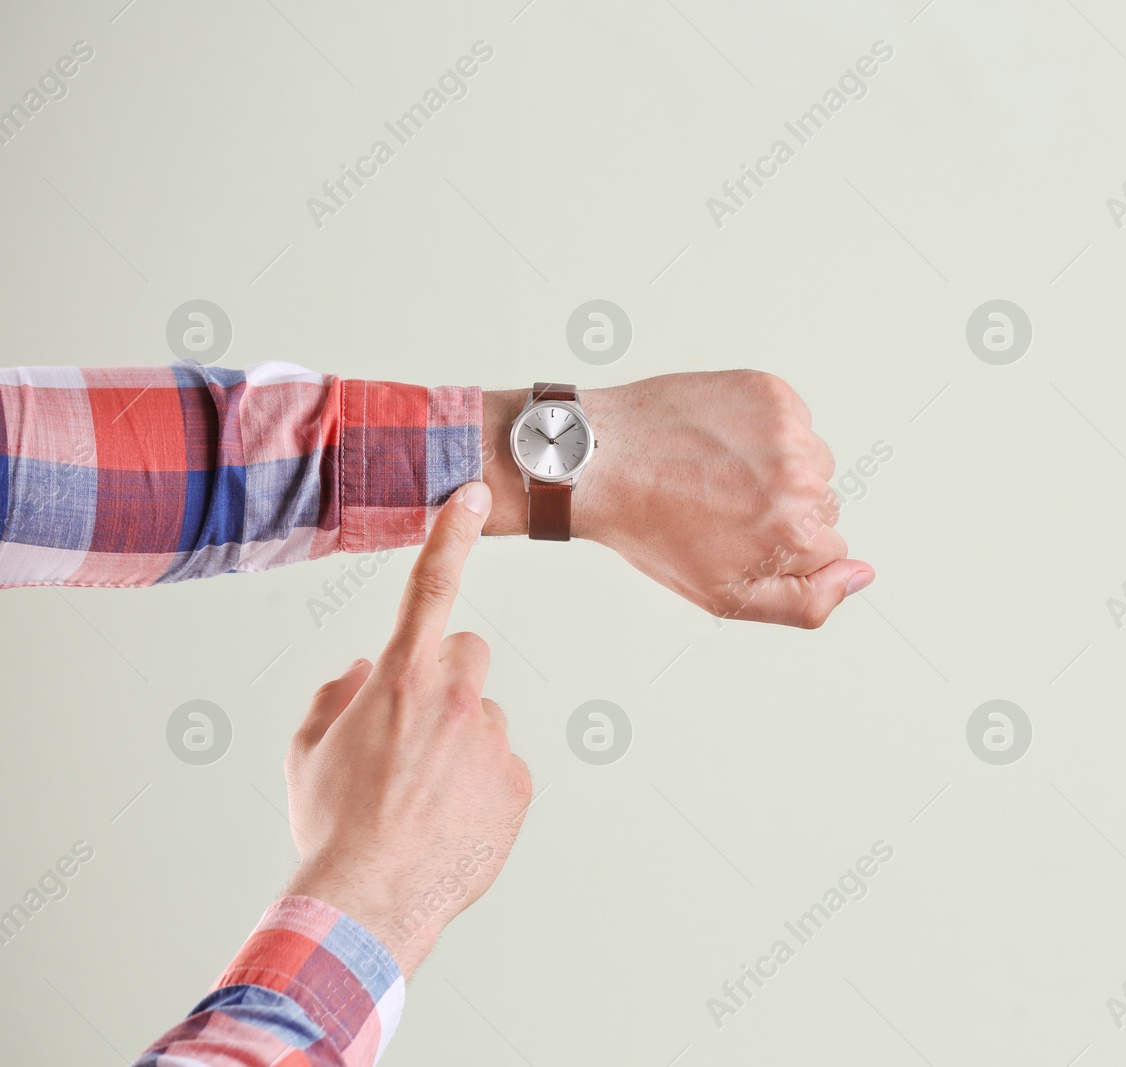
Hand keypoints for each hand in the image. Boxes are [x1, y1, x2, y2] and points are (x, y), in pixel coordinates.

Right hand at [282, 481, 531, 977]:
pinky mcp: (520, 784)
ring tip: (422, 797)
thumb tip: (359, 672)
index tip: (471, 493)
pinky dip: (481, 787)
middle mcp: (458, 699)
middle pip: (468, 656)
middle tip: (414, 731)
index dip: (450, 533)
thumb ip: (335, 695)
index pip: (430, 586)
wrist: (368, 900)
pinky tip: (448, 822)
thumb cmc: (332, 823)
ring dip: (461, 743)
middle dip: (446, 679)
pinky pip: (502, 769)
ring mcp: (495, 741)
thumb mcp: (308, 751)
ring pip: (484, 721)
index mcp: (402, 678)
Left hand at [576, 371, 873, 626]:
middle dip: (784, 510)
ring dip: (778, 468)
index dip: (782, 549)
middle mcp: (800, 479)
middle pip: (826, 505)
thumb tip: (862, 574)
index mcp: (795, 534)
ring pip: (813, 462)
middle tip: (723, 507)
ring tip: (720, 474)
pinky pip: (795, 421)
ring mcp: (787, 430)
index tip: (740, 537)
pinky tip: (721, 443)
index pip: (830, 549)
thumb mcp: (726, 597)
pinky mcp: (772, 392)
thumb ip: (807, 601)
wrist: (602, 459)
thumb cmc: (654, 529)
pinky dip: (765, 432)